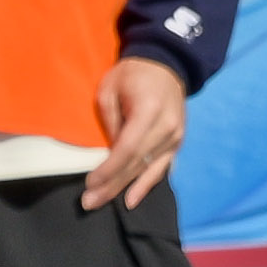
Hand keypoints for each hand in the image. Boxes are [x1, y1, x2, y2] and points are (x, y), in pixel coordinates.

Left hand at [84, 52, 190, 210]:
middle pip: (137, 163)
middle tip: (88, 202)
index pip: (127, 148)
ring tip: (101, 202)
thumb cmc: (132, 75)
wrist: (165, 64)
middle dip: (111, 185)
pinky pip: (161, 168)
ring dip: (124, 189)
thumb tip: (108, 152)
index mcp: (149, 110)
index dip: (108, 169)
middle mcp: (168, 127)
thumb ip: (110, 122)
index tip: (89, 183)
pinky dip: (146, 185)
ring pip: (148, 169)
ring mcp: (176, 136)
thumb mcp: (109, 89)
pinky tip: (131, 201)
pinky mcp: (178, 142)